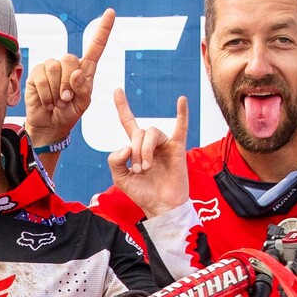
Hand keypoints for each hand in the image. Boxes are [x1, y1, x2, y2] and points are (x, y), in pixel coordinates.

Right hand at [23, 9, 114, 152]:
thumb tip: (76, 73)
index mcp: (84, 69)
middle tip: (66, 99)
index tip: (111, 12)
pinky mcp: (36, 73)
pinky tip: (47, 102)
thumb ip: (83, 89)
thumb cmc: (69, 113)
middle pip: (70, 59)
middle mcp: (67, 64)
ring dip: (57, 91)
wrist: (50, 125)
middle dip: (68, 83)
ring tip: (57, 102)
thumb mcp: (83, 103)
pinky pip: (42, 78)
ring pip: (55, 68)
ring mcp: (51, 67)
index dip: (103, 29)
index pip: (96, 46)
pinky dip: (46, 95)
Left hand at [106, 89, 190, 218]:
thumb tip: (126, 147)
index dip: (122, 106)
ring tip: (146, 167)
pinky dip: (182, 113)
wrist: (160, 206)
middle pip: (139, 131)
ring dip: (145, 150)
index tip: (117, 90)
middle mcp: (150, 142)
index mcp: (135, 146)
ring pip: (152, 132)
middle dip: (135, 150)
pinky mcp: (177, 148)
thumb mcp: (119, 178)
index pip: (128, 121)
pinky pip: (181, 127)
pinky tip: (182, 100)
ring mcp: (164, 144)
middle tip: (138, 170)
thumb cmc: (143, 192)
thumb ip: (114, 160)